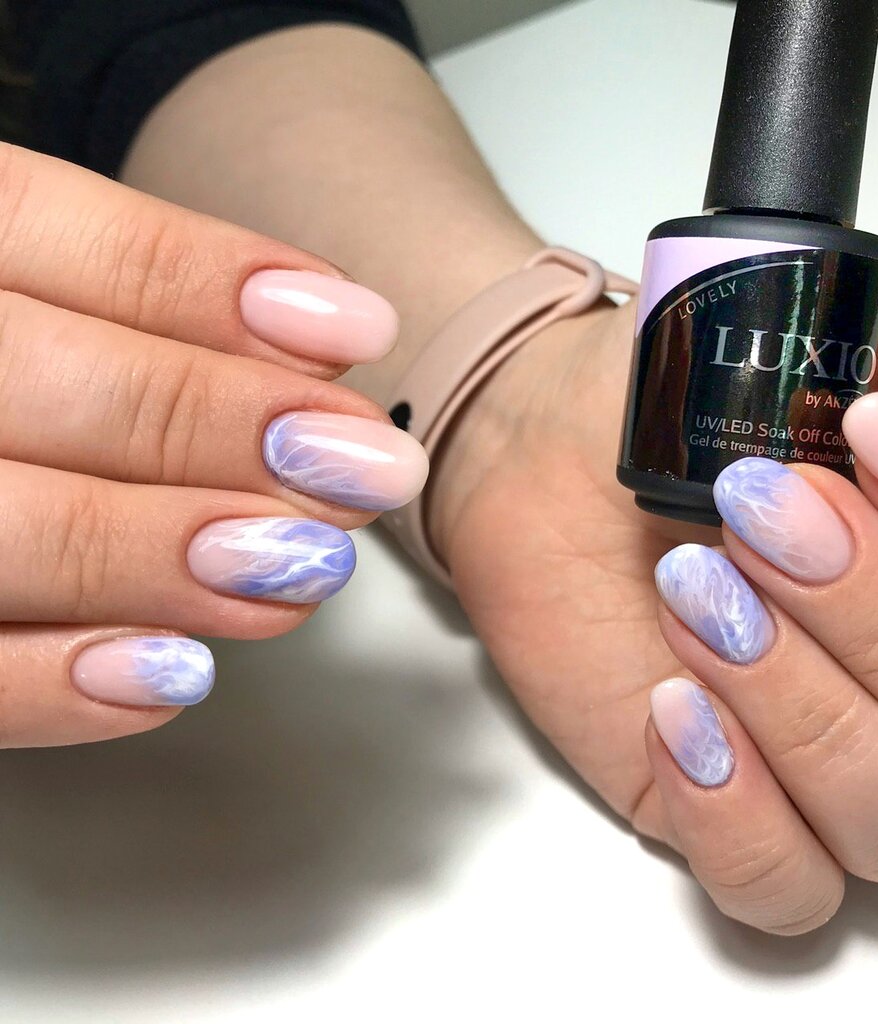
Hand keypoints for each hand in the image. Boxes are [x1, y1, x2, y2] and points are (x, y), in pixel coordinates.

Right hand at [0, 144, 425, 746]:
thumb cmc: (5, 373)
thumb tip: (327, 341)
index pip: (39, 225)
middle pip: (37, 376)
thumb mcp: (32, 300)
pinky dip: (54, 683)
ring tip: (306, 568)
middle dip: (218, 424)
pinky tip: (173, 675)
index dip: (204, 281)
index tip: (357, 328)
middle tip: (366, 465)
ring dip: (165, 553)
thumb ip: (147, 313)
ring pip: (2, 527)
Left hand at [431, 259, 877, 934]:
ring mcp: (824, 764)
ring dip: (797, 698)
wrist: (548, 442)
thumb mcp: (848, 334)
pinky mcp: (726, 809)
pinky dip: (738, 813)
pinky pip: (782, 890)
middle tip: (758, 499)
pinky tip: (678, 709)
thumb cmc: (689, 394)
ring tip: (694, 586)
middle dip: (874, 608)